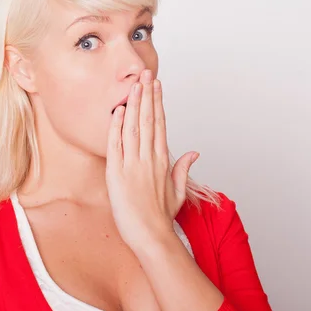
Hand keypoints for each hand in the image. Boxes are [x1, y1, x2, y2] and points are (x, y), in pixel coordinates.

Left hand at [105, 69, 199, 250]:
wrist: (150, 236)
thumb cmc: (161, 218)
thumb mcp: (178, 192)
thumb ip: (183, 170)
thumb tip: (194, 153)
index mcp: (162, 161)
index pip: (160, 124)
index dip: (157, 102)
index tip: (156, 85)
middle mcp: (149, 159)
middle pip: (148, 120)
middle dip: (146, 94)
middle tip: (145, 73)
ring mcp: (133, 165)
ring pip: (133, 127)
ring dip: (133, 103)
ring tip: (134, 83)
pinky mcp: (117, 174)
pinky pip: (116, 145)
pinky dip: (117, 126)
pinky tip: (118, 110)